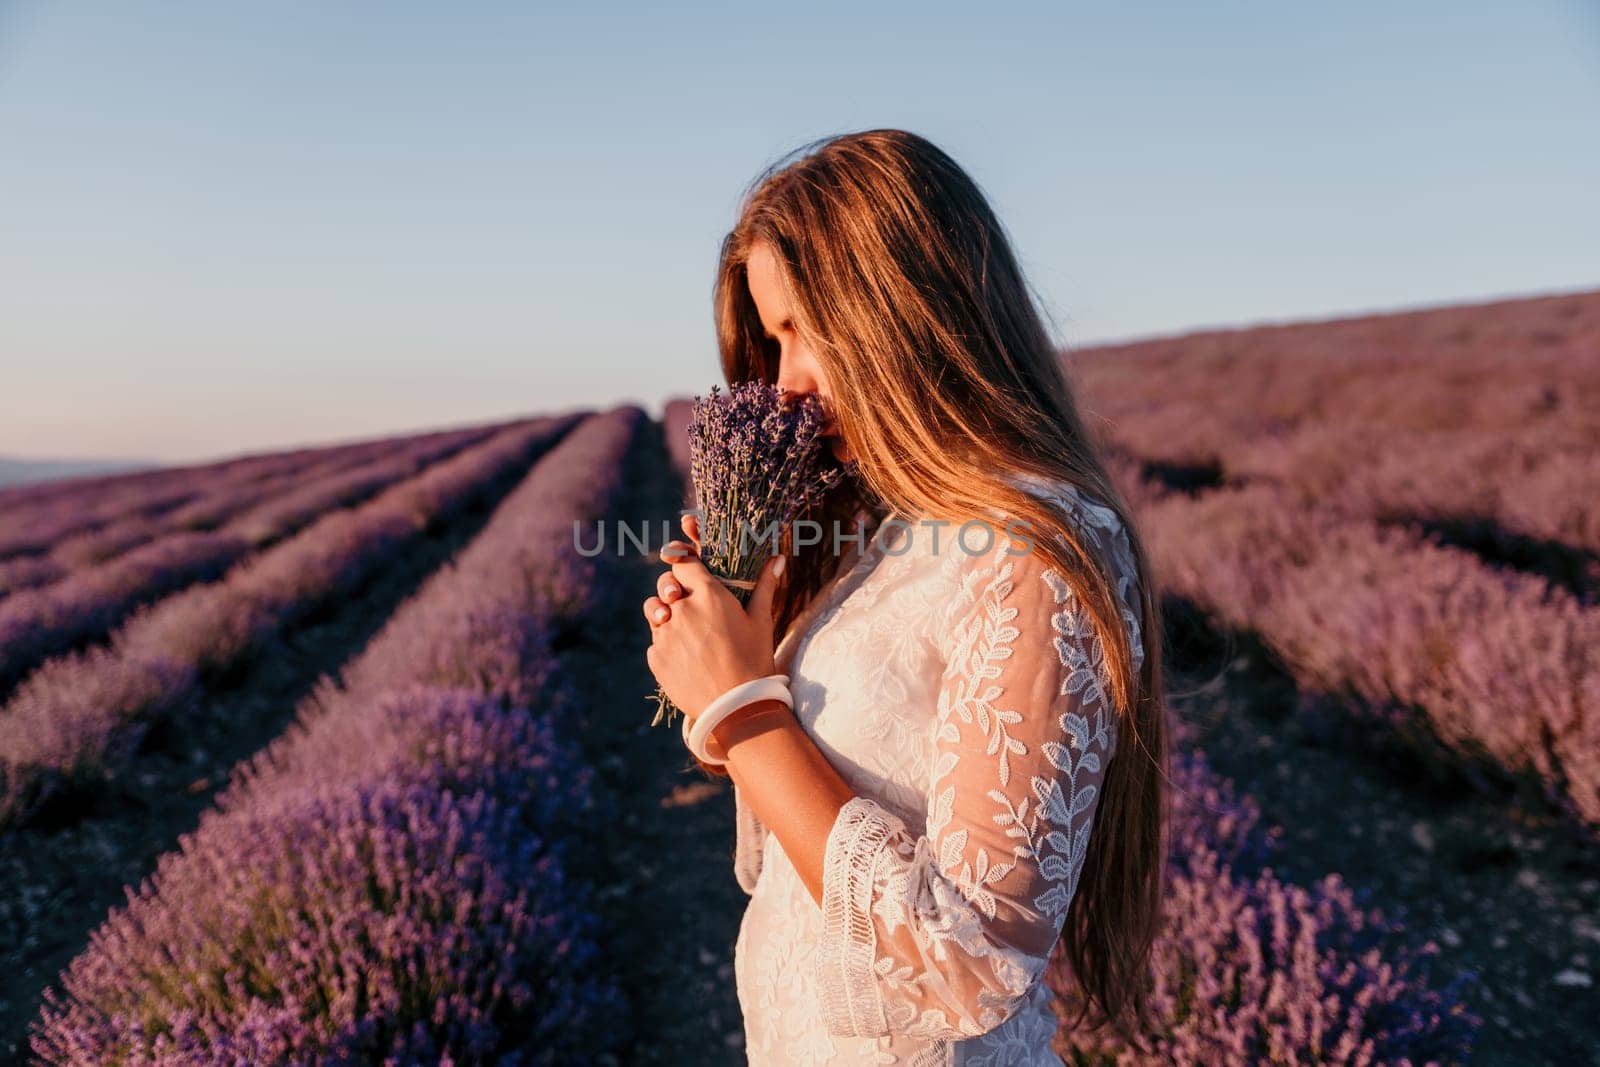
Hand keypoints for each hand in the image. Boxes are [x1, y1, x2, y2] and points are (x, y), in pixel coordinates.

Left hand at [643, 513, 784, 737]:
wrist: (737, 707)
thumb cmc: (754, 660)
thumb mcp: (761, 621)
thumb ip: (764, 585)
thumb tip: (778, 559)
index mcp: (708, 594)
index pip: (683, 563)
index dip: (685, 565)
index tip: (689, 571)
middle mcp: (681, 609)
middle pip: (665, 585)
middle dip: (673, 589)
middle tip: (685, 601)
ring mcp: (665, 634)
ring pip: (655, 612)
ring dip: (665, 615)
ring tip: (685, 630)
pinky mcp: (656, 657)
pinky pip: (656, 641)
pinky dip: (667, 644)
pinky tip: (686, 657)